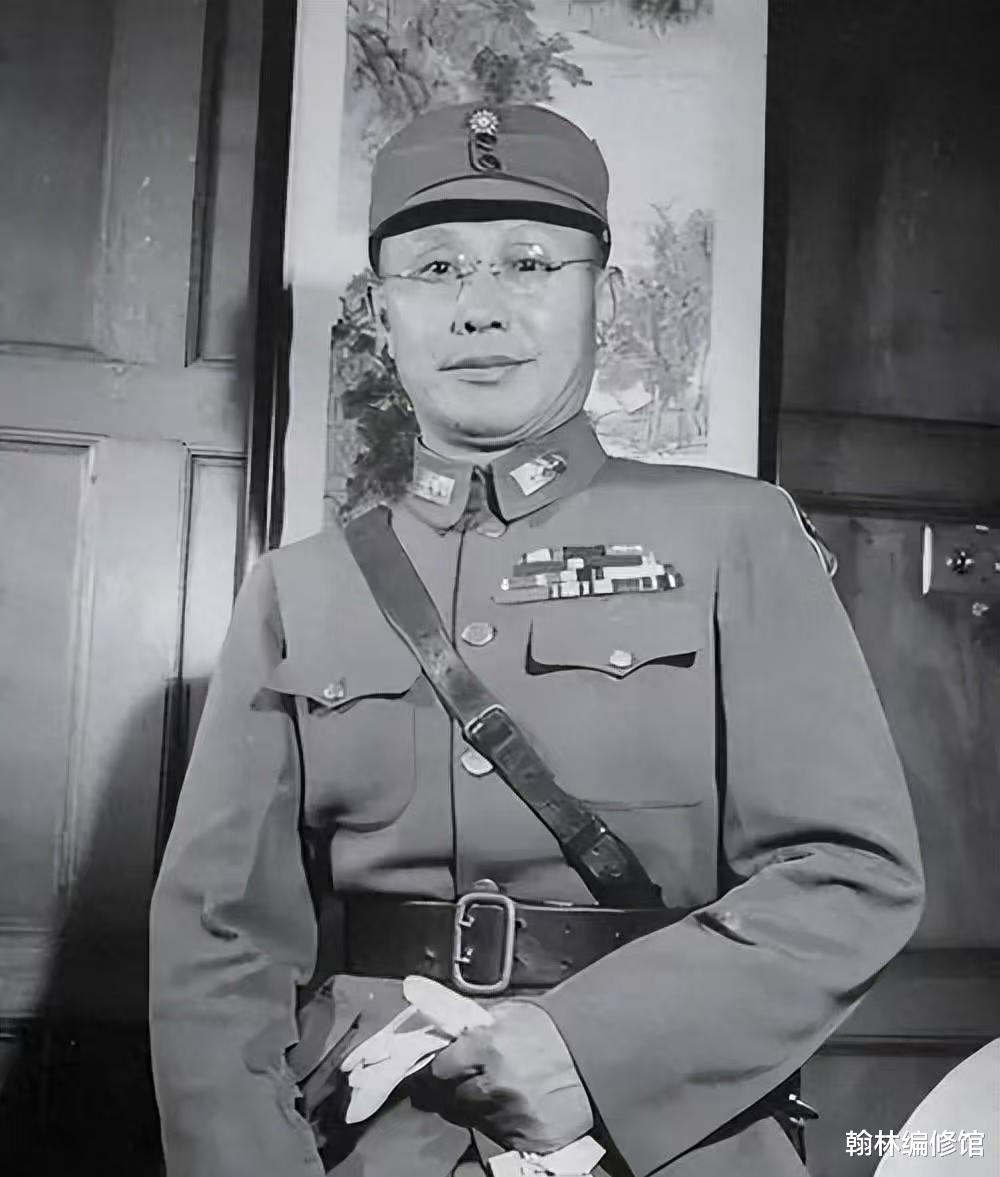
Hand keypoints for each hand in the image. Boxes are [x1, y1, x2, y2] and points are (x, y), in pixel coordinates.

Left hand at [414, 1000, 593, 1153]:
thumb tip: (443, 1030)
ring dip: (477, 1108)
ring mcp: (511, 1116)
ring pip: (472, 1120)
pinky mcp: (528, 1140)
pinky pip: (498, 1138)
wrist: (596, 1054)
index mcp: (487, 1046)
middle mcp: (495, 1084)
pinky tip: (515, 1109)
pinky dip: (502, 1126)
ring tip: (497, 1092)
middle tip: (465, 1082)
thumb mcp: (511, 1013)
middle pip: (450, 1099)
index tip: (438, 1071)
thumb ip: (474, 1024)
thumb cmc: (552, 1029)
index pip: (438, 1069)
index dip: (436, 1070)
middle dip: (453, 1090)